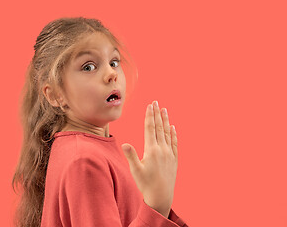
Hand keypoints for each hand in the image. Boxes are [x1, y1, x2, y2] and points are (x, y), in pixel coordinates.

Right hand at [121, 101, 177, 216]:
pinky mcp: (174, 159)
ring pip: (167, 133)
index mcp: (151, 150)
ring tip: (164, 110)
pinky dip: (173, 134)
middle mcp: (162, 149)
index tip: (150, 105)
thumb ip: (131, 155)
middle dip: (157, 114)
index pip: (150, 128)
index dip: (149, 116)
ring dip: (165, 121)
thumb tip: (125, 143)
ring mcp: (169, 154)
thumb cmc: (146, 184)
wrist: (161, 197)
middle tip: (156, 102)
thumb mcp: (136, 170)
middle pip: (159, 127)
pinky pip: (174, 143)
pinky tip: (172, 127)